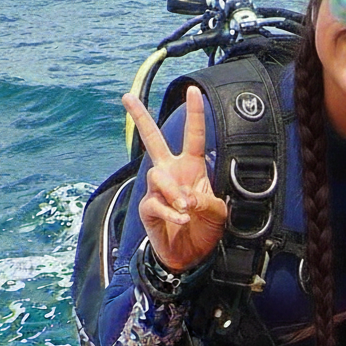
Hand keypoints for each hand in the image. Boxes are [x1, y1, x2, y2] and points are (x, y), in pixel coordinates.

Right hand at [122, 86, 227, 272]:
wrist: (191, 254)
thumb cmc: (205, 228)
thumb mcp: (218, 214)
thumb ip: (208, 202)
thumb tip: (188, 198)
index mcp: (192, 167)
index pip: (193, 137)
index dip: (195, 114)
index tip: (193, 90)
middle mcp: (172, 173)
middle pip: (152, 140)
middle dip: (140, 118)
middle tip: (127, 97)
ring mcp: (158, 190)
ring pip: (157, 176)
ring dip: (174, 192)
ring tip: (187, 209)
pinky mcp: (148, 208)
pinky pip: (155, 203)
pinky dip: (170, 212)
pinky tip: (181, 219)